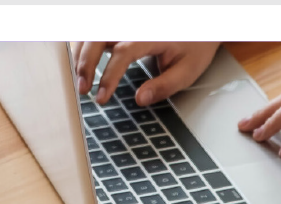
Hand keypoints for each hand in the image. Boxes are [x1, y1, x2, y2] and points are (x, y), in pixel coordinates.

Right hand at [71, 42, 220, 106]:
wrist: (200, 29)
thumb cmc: (194, 47)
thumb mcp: (187, 70)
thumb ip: (164, 86)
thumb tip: (140, 99)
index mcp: (151, 35)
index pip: (123, 52)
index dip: (109, 75)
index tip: (102, 97)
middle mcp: (134, 28)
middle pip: (99, 38)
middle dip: (86, 64)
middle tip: (83, 90)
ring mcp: (125, 27)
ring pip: (92, 35)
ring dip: (80, 56)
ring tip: (80, 81)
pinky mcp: (120, 30)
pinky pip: (94, 35)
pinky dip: (83, 48)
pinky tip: (80, 65)